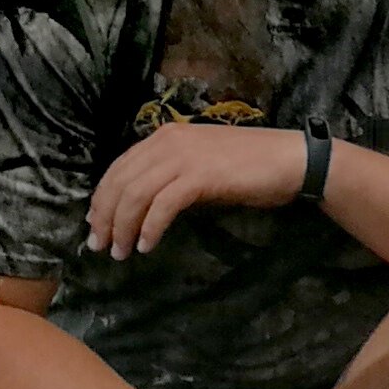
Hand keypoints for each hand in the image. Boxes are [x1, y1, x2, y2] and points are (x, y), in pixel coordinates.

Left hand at [88, 120, 308, 256]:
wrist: (290, 160)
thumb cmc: (252, 165)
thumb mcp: (202, 164)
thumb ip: (173, 175)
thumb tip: (149, 204)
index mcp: (165, 136)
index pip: (118, 168)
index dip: (102, 199)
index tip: (97, 225)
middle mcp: (168, 142)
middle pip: (120, 182)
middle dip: (105, 217)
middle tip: (100, 246)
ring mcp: (184, 157)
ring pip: (136, 194)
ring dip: (123, 227)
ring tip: (122, 252)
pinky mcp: (200, 176)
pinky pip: (163, 205)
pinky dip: (150, 228)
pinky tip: (147, 246)